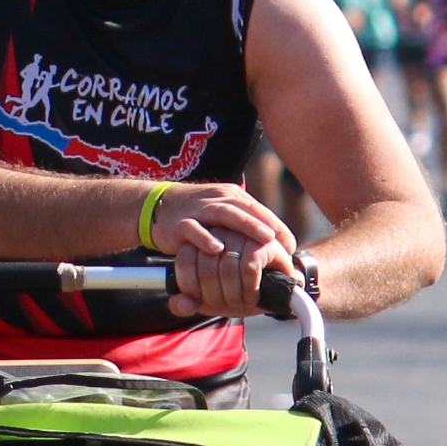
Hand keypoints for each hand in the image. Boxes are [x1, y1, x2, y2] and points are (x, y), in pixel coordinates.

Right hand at [150, 180, 298, 317]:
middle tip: (282, 241)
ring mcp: (198, 210)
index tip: (291, 244)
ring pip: (225, 215)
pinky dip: (205, 238)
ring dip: (247, 226)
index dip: (276, 225)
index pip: (258, 209)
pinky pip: (194, 230)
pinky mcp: (180, 223)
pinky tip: (217, 249)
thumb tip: (271, 242)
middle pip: (245, 209)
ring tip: (263, 240)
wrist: (156, 206)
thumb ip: (241, 221)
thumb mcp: (221, 211)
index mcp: (230, 196)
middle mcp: (216, 199)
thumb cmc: (195, 214)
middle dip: (266, 224)